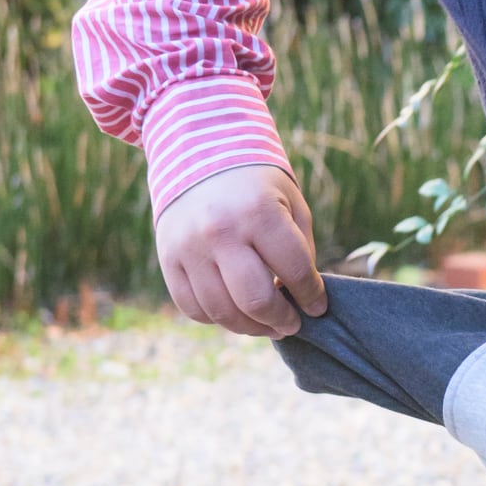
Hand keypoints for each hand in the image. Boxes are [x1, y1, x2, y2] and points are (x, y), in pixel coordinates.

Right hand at [156, 163, 326, 339]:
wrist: (200, 157)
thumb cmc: (257, 187)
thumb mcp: (291, 205)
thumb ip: (302, 251)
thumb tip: (304, 300)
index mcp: (259, 213)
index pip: (294, 272)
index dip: (311, 297)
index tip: (317, 307)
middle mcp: (220, 232)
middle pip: (255, 301)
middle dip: (281, 321)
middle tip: (292, 324)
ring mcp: (189, 247)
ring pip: (222, 311)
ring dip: (251, 327)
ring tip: (267, 325)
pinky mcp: (168, 259)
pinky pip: (192, 307)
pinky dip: (217, 319)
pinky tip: (235, 313)